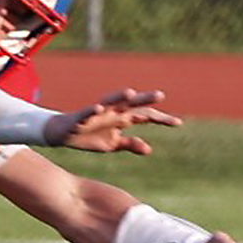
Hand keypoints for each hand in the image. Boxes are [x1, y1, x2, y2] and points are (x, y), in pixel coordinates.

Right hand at [43, 89, 180, 154]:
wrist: (63, 134)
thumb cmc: (90, 136)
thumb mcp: (113, 144)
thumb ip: (130, 144)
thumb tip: (149, 149)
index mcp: (122, 119)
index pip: (145, 116)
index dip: (161, 119)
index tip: (178, 123)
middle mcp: (113, 112)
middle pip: (132, 104)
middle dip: (145, 99)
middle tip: (160, 95)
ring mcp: (98, 113)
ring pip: (110, 101)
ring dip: (119, 97)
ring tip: (130, 93)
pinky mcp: (81, 117)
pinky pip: (88, 112)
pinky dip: (93, 110)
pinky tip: (99, 107)